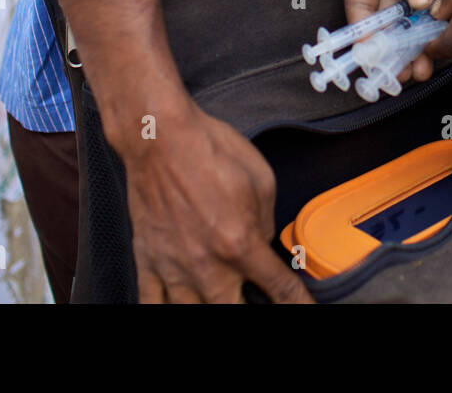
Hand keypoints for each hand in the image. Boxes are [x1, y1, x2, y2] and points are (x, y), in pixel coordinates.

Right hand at [122, 99, 312, 302]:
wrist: (161, 139)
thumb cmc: (210, 151)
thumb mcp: (262, 182)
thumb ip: (266, 222)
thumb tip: (263, 243)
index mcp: (240, 243)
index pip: (279, 288)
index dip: (298, 303)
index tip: (304, 308)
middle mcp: (207, 264)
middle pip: (232, 310)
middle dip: (249, 306)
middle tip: (254, 293)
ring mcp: (173, 267)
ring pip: (192, 312)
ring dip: (211, 305)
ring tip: (220, 295)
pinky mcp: (146, 260)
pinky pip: (151, 302)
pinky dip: (166, 308)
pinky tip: (180, 303)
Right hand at [342, 0, 451, 80]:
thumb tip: (416, 4)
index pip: (359, 2)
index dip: (363, 34)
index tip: (371, 61)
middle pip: (386, 18)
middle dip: (393, 47)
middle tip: (403, 75)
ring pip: (414, 18)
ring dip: (418, 43)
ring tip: (426, 69)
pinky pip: (441, 4)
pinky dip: (444, 25)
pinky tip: (449, 44)